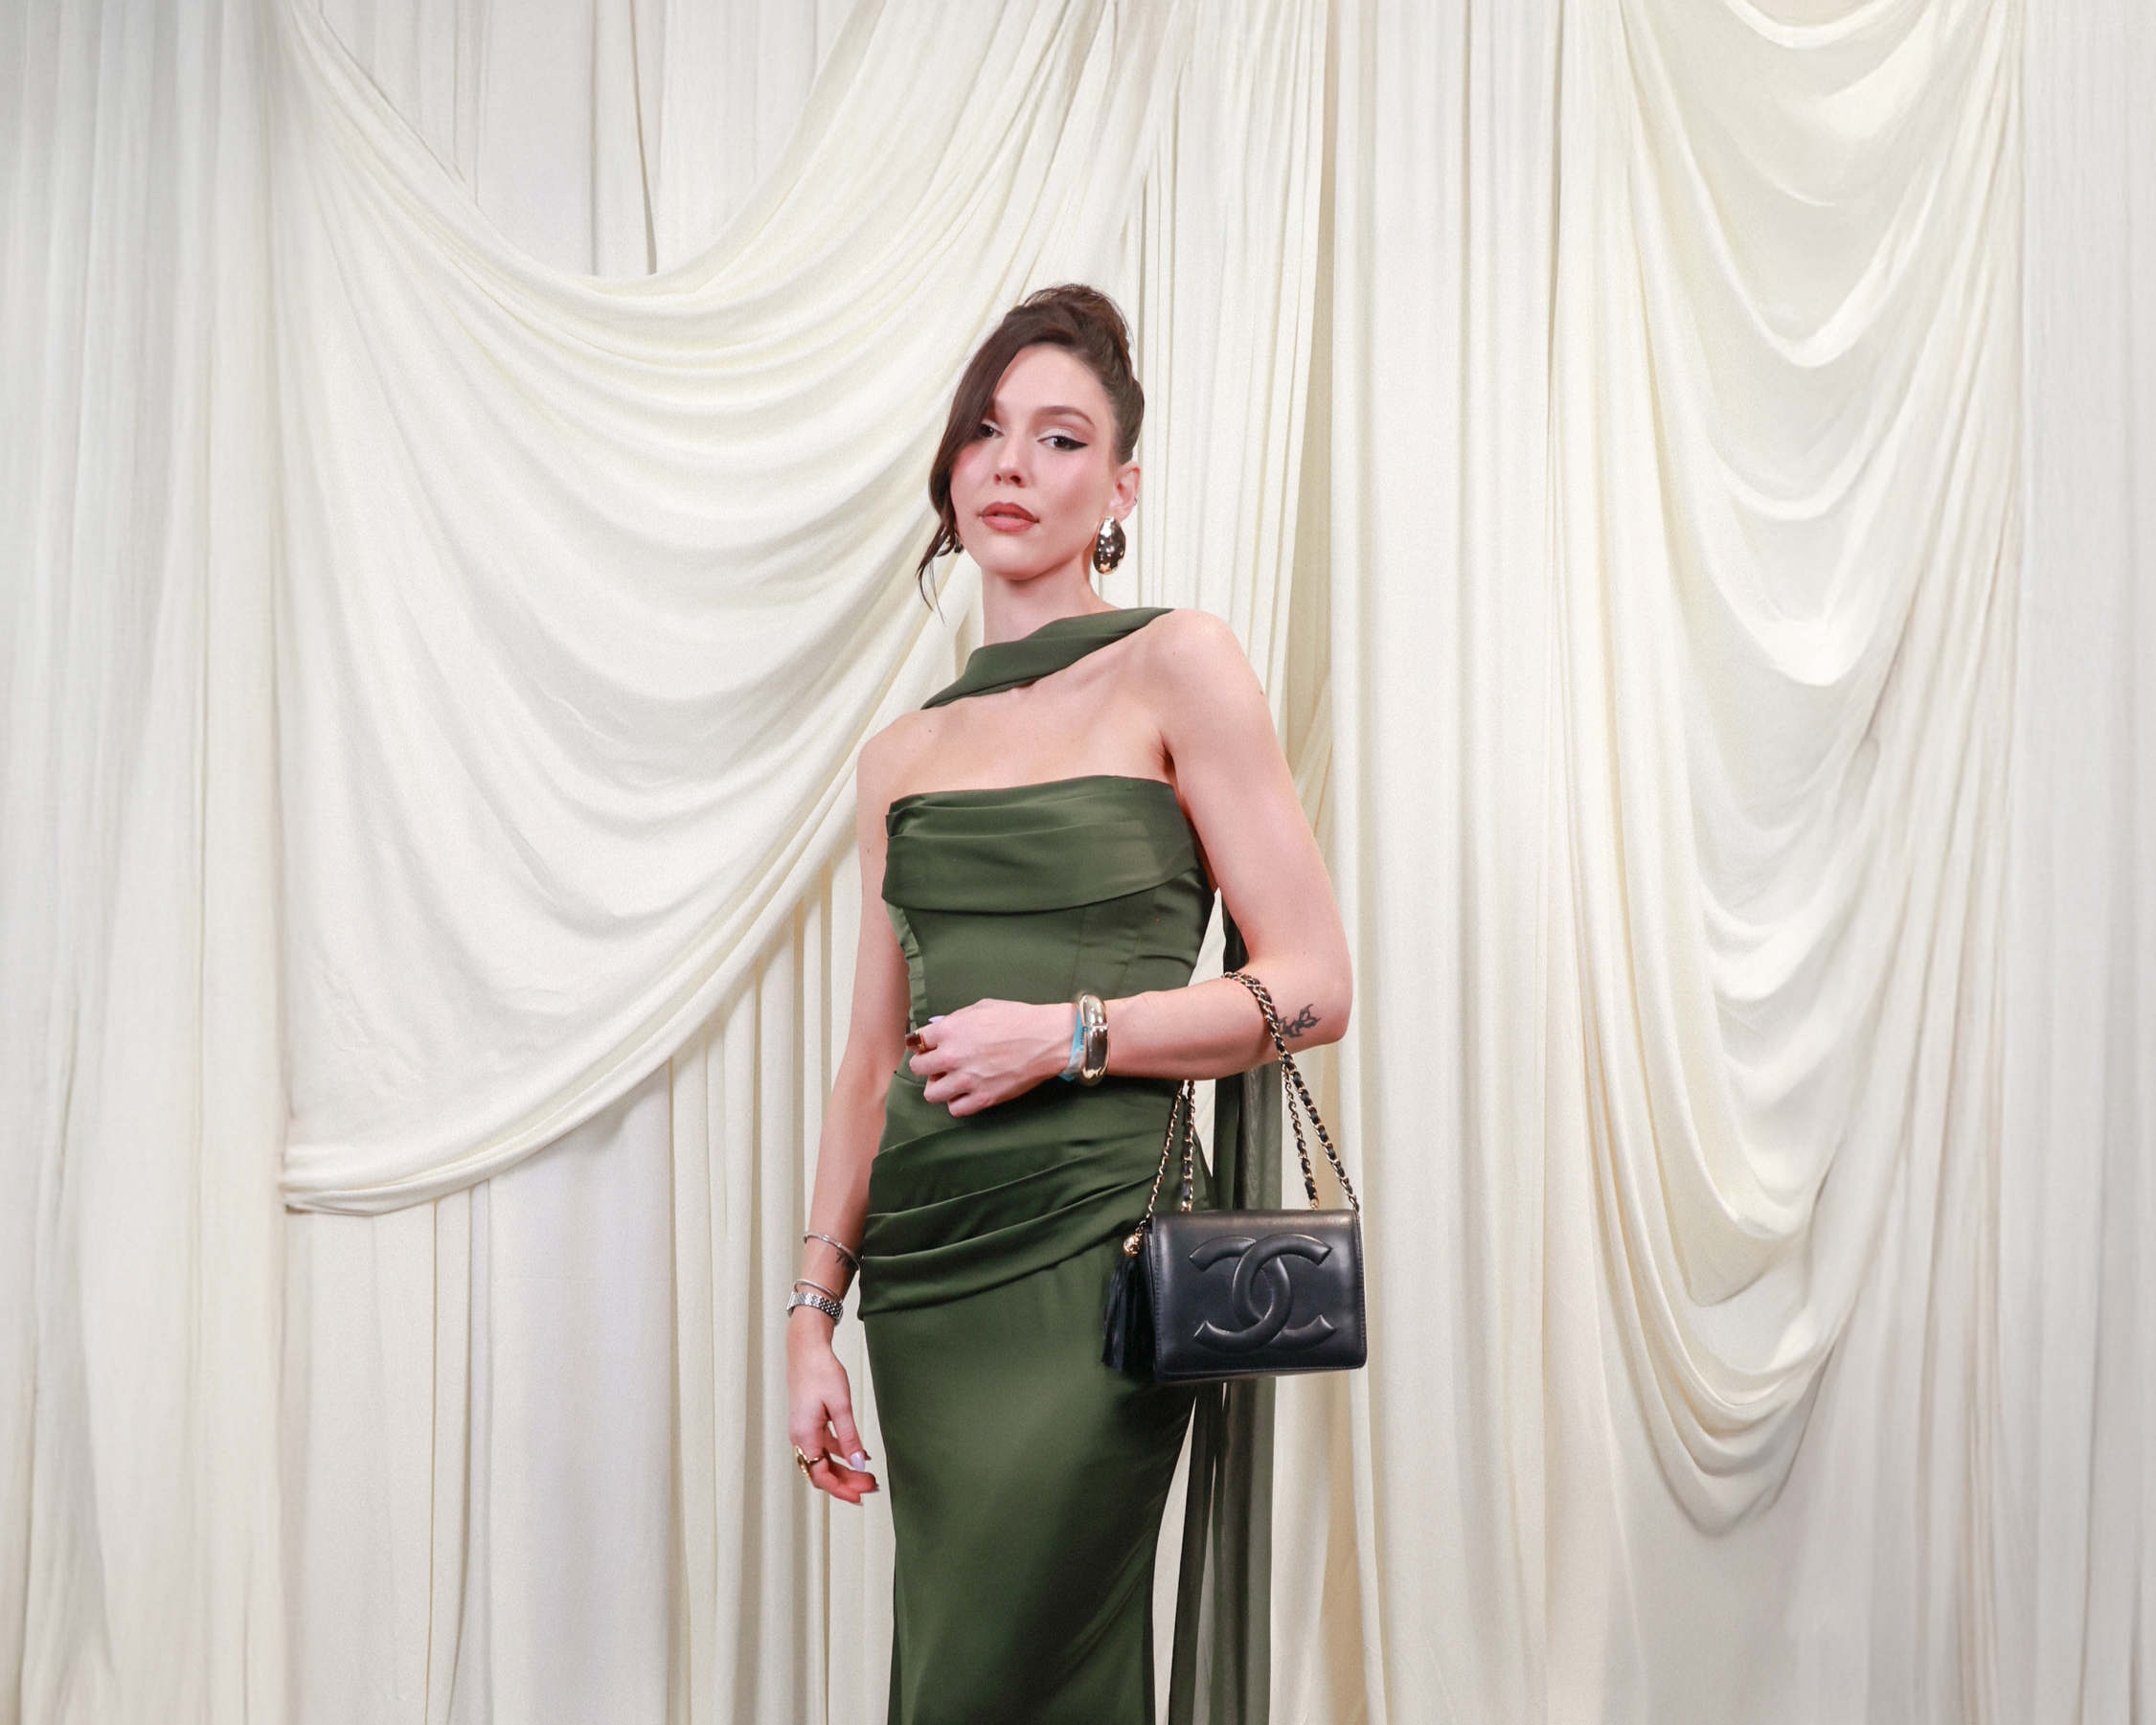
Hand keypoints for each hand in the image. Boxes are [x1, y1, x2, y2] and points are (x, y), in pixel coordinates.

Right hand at [786, 1313, 877, 1502]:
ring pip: (824, 1460)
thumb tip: (859, 1464)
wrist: (806, 1348)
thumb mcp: (840, 1405)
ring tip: (867, 1476)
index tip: (859, 1496)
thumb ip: (850, 1437)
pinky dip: (842, 1453)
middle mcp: (801, 1437)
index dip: (840, 1489)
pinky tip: (860, 1455)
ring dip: (845, 1470)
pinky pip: (825, 1446)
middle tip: (870, 1487)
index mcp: (805, 1435)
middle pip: (822, 1471)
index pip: (821, 1475)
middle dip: (846, 1482)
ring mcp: (804, 1430)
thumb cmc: (821, 1371)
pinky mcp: (810, 1423)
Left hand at [905, 998, 1070, 1115]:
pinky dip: (957, 1102)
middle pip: (918, 1068)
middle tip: (940, 1063)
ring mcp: (967, 1079)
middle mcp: (953, 1056)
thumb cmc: (1018, 1018)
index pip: (916, 1041)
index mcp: (950, 1030)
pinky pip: (955, 1109)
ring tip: (952, 1080)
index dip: (923, 1044)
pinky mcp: (983, 1098)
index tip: (929, 1046)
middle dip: (927, 1065)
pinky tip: (966, 1092)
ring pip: (931, 1093)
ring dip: (939, 1086)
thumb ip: (956, 1019)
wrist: (1047, 1038)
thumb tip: (938, 1028)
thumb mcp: (982, 1008)